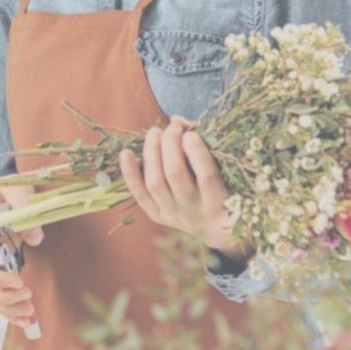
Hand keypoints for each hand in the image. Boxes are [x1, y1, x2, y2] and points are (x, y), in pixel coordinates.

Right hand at [0, 185, 40, 328]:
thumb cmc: (5, 192)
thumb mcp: (15, 189)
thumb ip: (23, 206)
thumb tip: (35, 238)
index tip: (18, 282)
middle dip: (2, 297)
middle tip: (28, 298)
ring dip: (4, 308)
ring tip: (29, 314)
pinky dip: (5, 311)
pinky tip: (24, 319)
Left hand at [117, 117, 251, 260]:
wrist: (217, 228)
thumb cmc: (224, 189)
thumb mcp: (225, 171)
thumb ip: (205, 145)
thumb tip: (177, 121)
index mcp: (219, 202)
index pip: (206, 176)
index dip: (196, 152)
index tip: (190, 133)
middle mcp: (195, 212)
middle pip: (175, 175)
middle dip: (171, 145)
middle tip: (172, 128)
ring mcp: (174, 216)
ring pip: (156, 183)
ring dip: (152, 153)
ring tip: (155, 132)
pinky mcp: (158, 217)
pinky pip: (140, 195)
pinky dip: (130, 173)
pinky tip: (125, 153)